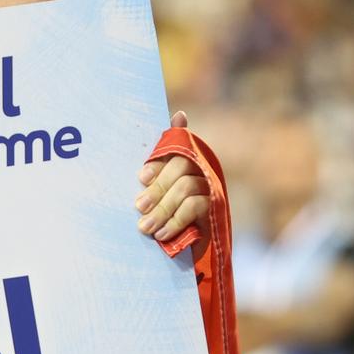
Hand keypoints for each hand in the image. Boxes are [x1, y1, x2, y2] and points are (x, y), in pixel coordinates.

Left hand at [135, 110, 207, 242]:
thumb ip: (162, 154)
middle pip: (180, 166)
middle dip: (157, 188)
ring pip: (185, 187)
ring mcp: (209, 186)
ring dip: (162, 208)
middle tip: (138, 207)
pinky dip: (176, 220)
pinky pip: (195, 206)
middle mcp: (199, 166)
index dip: (158, 161)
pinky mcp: (215, 206)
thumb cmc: (166, 206)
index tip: (141, 177)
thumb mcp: (158, 184)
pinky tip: (162, 234)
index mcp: (184, 156)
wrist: (187, 240)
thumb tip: (181, 114)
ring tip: (146, 227)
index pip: (174, 148)